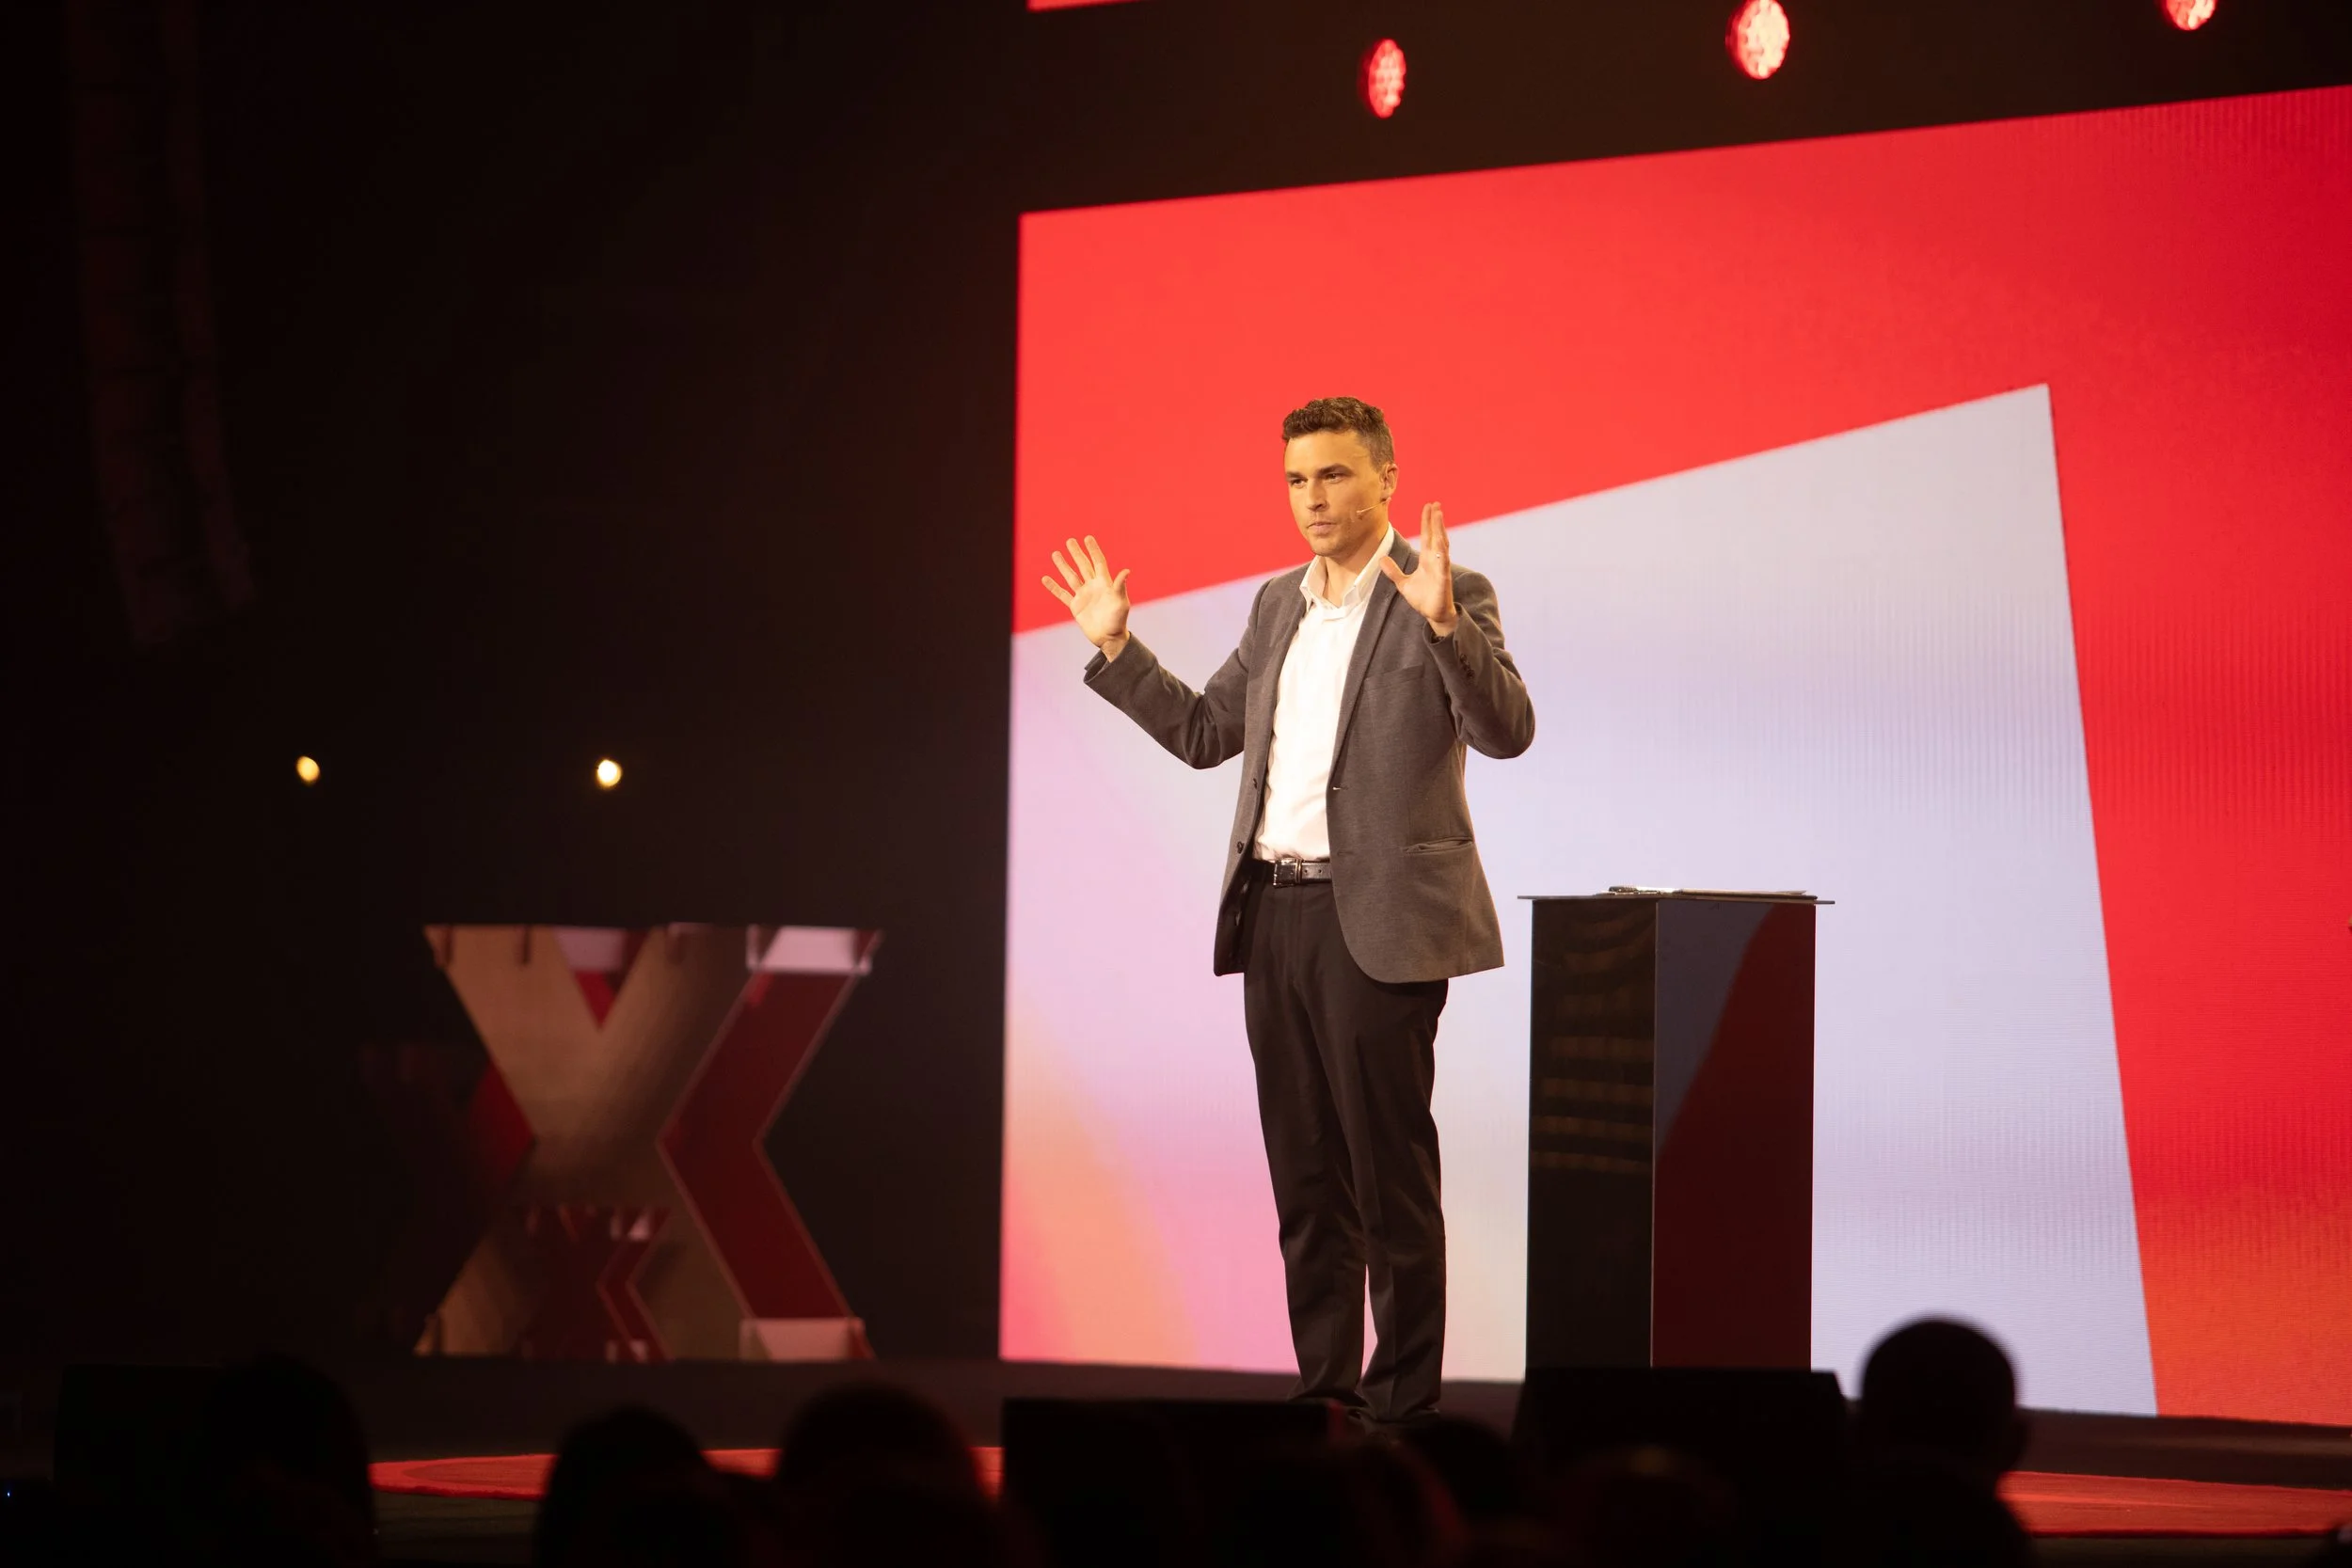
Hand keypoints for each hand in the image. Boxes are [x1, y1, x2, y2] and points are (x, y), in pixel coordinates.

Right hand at [1041, 534, 1131, 652]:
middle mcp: (1093, 587)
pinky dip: (1054, 587)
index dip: (1093, 550)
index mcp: (1105, 583)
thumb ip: (1120, 586)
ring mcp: (1083, 596)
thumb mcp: (1121, 603)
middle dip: (1076, 553)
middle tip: (1070, 541)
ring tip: (1055, 554)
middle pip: (1083, 566)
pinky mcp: (1076, 606)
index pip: (1098, 562)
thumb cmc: (1118, 621)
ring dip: (1063, 566)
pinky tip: (1046, 579)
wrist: (1109, 638)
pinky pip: (1062, 594)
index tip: (1088, 538)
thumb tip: (1126, 571)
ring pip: (1071, 577)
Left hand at [1377, 502, 1458, 635]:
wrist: (1433, 614)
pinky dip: (1442, 551)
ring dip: (1440, 529)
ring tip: (1438, 515)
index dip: (1427, 521)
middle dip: (1435, 520)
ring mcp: (1441, 568)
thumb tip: (1380, 560)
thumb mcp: (1403, 583)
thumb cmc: (1423, 599)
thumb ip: (1393, 571)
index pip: (1428, 536)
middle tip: (1435, 503)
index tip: (1428, 506)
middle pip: (1436, 535)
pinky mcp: (1443, 578)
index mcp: (1427, 559)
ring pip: (1441, 544)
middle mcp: (1435, 560)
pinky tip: (1440, 540)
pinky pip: (1443, 562)